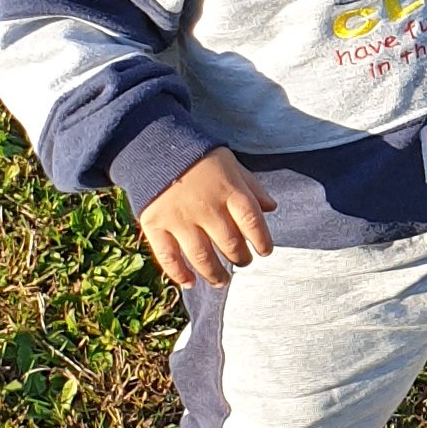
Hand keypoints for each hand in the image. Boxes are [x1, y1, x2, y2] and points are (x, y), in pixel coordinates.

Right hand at [139, 148, 276, 287]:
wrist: (155, 145)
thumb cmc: (199, 158)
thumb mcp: (231, 164)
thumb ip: (251, 186)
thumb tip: (272, 208)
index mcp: (228, 190)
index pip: (253, 223)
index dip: (262, 241)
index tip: (264, 251)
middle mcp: (206, 207)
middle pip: (230, 245)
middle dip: (240, 258)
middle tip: (242, 261)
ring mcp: (180, 218)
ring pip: (202, 257)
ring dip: (215, 274)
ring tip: (222, 280)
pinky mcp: (155, 225)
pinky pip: (168, 257)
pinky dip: (179, 274)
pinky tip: (190, 282)